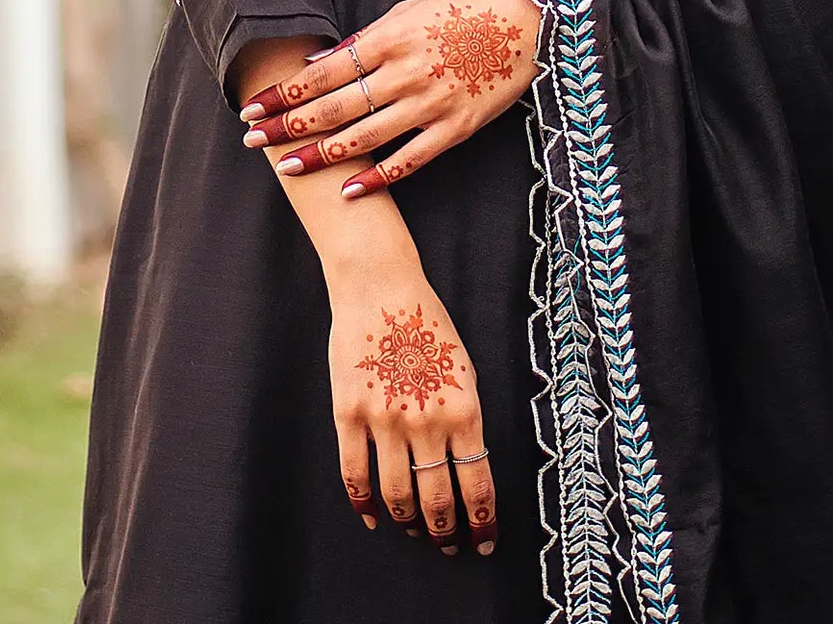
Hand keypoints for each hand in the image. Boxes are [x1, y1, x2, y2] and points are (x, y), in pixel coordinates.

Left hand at [238, 0, 541, 196]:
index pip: (323, 72)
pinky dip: (378, 177)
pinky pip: (410, 159)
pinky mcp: (455, 128)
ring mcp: (430, 104)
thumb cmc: (462, 11)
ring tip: (287, 167)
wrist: (525, 25)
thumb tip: (318, 61)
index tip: (253, 106)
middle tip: (252, 139)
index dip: (284, 92)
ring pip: (364, 137)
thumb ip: (363, 39)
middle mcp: (404, 73)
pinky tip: (349, 189)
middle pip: (334, 107)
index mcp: (389, 38)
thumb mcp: (408, 10)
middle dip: (288, 125)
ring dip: (321, 154)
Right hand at [328, 257, 497, 555]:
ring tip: (414, 531)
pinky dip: (363, 503)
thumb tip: (467, 465)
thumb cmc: (426, 324)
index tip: (483, 543)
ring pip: (396, 494)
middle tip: (449, 544)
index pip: (477, 483)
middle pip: (436, 500)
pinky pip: (354, 473)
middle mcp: (426, 420)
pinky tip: (372, 515)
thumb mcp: (464, 369)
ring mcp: (384, 419)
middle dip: (446, 531)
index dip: (481, 522)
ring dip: (408, 522)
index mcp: (463, 408)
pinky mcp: (349, 413)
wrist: (381, 288)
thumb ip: (465, 417)